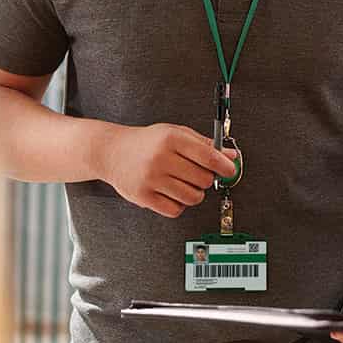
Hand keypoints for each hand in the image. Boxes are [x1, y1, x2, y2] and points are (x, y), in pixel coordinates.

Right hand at [97, 123, 237, 217]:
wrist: (112, 151)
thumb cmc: (147, 142)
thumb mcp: (175, 133)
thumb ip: (204, 144)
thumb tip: (231, 156)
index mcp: (171, 138)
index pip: (208, 156)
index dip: (224, 166)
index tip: (230, 170)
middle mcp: (161, 158)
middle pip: (203, 179)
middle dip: (206, 179)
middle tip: (198, 174)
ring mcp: (151, 179)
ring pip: (192, 197)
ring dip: (194, 193)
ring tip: (183, 183)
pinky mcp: (143, 196)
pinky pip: (175, 209)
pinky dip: (178, 204)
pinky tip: (171, 193)